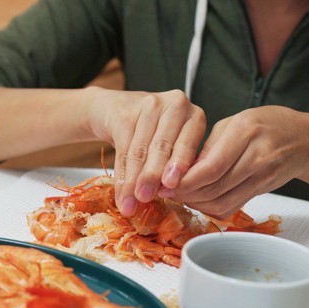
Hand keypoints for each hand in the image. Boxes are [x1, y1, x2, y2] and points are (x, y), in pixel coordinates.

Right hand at [89, 89, 204, 215]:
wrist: (114, 110)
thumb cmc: (150, 134)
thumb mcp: (170, 149)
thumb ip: (175, 167)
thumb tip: (172, 201)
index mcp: (194, 117)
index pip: (186, 146)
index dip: (178, 168)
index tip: (170, 188)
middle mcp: (176, 105)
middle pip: (163, 146)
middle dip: (152, 176)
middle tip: (145, 198)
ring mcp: (149, 104)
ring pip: (141, 150)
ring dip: (134, 180)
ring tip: (129, 203)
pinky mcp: (125, 112)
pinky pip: (123, 148)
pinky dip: (121, 175)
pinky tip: (120, 193)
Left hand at [167, 106, 308, 217]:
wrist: (302, 139)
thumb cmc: (262, 125)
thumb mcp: (231, 124)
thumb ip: (206, 148)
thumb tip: (177, 172)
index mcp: (244, 132)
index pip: (210, 167)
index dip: (184, 181)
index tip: (164, 184)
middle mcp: (256, 156)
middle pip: (213, 187)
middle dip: (184, 194)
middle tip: (164, 192)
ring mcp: (262, 176)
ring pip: (221, 202)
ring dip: (194, 203)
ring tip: (177, 196)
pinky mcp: (262, 191)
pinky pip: (230, 207)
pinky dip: (209, 208)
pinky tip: (197, 200)